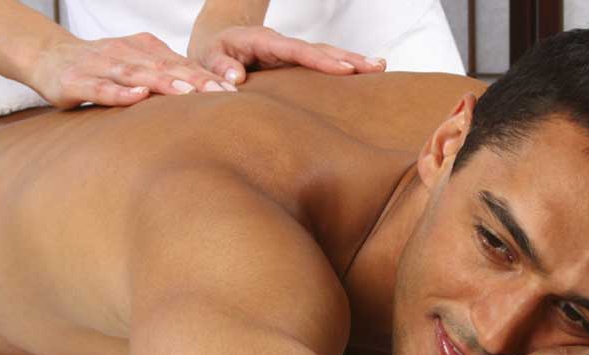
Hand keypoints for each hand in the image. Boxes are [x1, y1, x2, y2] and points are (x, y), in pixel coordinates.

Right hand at [28, 33, 233, 108]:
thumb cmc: (101, 66)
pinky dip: (120, 93)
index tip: (232, 91)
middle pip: (165, 68)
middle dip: (194, 80)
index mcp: (144, 49)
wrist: (48, 56)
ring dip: (163, 84)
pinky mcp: (76, 82)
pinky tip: (138, 97)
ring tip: (188, 92)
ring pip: (136, 75)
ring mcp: (100, 65)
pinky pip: (101, 88)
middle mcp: (125, 54)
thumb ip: (165, 74)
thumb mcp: (136, 64)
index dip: (206, 76)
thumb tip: (206, 91)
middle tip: (221, 94)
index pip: (180, 64)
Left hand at [187, 26, 385, 84]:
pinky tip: (367, 74)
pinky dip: (345, 68)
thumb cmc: (211, 54)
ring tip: (381, 67)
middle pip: (319, 50)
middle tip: (376, 67)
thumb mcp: (207, 58)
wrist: (216, 43)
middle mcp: (282, 45)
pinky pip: (323, 65)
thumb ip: (219, 67)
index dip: (319, 60)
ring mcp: (292, 55)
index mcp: (262, 42)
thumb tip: (236, 78)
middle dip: (347, 58)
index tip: (343, 70)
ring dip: (353, 61)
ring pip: (326, 55)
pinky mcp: (297, 66)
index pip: (294, 50)